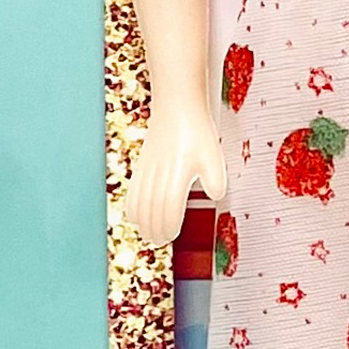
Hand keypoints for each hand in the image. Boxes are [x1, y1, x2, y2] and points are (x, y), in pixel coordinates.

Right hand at [122, 99, 223, 248]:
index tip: (172, 235)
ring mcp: (146, 171)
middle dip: (155, 229)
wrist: (176, 107)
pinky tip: (138, 216)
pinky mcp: (141, 167)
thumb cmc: (197, 131)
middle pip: (151, 211)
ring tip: (151, 234)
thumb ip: (216, 178)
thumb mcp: (214, 155)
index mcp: (178, 172)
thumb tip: (216, 196)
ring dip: (143, 223)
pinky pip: (131, 193)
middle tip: (161, 241)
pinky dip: (133, 209)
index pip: (169, 208)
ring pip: (138, 204)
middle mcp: (158, 173)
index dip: (169, 225)